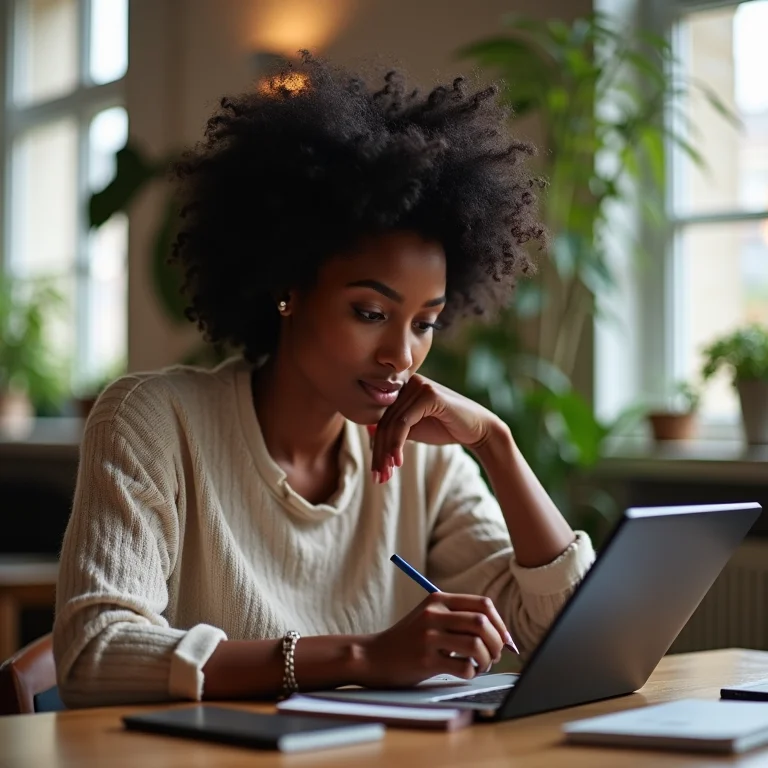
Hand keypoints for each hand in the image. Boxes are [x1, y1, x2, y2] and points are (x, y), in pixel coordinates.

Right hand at [358, 592, 509, 687]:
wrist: (374, 656)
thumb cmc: (409, 640)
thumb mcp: (431, 617)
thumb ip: (460, 619)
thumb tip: (502, 635)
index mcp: (438, 599)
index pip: (483, 604)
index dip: (500, 623)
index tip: (504, 639)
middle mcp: (434, 613)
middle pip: (482, 622)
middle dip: (497, 642)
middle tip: (495, 655)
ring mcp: (428, 636)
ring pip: (476, 644)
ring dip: (487, 659)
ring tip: (480, 665)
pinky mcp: (425, 660)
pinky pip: (463, 666)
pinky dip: (471, 672)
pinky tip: (464, 672)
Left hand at [370, 374, 500, 481]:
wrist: (478, 430)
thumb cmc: (445, 428)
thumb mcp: (414, 430)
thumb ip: (394, 429)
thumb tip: (368, 432)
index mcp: (403, 387)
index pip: (381, 417)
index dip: (376, 445)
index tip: (376, 471)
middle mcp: (409, 382)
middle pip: (384, 421)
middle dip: (379, 453)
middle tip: (379, 477)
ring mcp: (419, 385)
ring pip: (391, 424)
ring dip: (386, 453)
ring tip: (387, 475)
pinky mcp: (428, 394)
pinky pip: (404, 422)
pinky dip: (397, 445)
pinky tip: (398, 462)